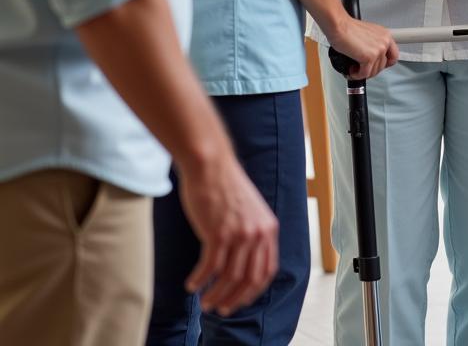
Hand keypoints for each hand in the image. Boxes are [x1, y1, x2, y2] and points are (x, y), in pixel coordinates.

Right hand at [177, 152, 278, 314]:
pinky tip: (191, 285)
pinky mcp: (218, 232)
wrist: (211, 165)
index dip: (253, 291)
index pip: (267, 271)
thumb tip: (244, 263)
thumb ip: (252, 233)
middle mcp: (258, 233)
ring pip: (228, 278)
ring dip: (215, 294)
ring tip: (204, 301)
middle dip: (234, 299)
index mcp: (269, 228)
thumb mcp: (250, 211)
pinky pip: (209, 267)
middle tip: (219, 309)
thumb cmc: (226, 187)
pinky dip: (200, 280)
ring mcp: (239, 233)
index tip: (240, 301)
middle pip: (249, 279)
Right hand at [332, 17, 398, 79]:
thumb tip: (370, 57)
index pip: (394, 55)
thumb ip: (373, 45)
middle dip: (370, 70)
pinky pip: (365, 74)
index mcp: (385, 35)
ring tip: (354, 68)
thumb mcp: (367, 34)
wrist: (338, 25)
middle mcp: (384, 42)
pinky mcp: (369, 57)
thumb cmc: (347, 28)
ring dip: (362, 73)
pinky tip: (351, 71)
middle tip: (361, 68)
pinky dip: (357, 75)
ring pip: (374, 71)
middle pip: (382, 66)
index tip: (376, 65)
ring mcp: (379, 50)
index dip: (384, 64)